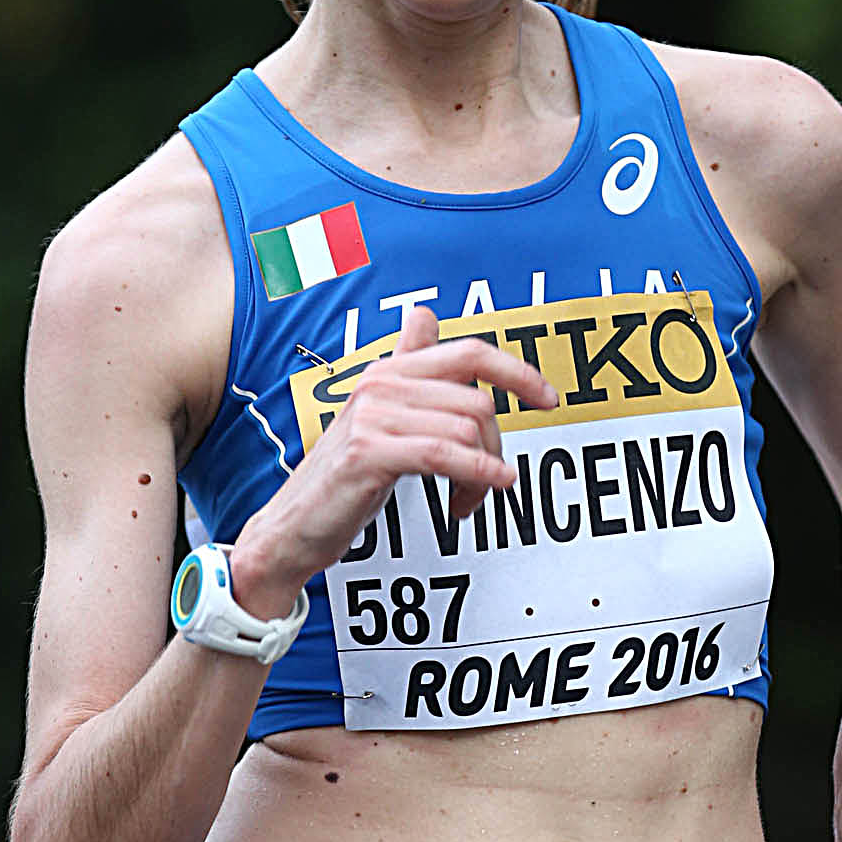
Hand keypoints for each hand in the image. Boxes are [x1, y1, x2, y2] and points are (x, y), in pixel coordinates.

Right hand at [230, 303, 556, 611]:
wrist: (293, 526)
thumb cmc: (344, 478)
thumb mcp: (379, 417)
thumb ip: (408, 368)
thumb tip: (424, 315)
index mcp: (390, 371)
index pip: (469, 353)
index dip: (517, 372)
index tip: (549, 399)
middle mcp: (381, 383)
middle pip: (477, 402)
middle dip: (496, 446)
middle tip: (488, 481)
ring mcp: (372, 415)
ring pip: (466, 431)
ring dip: (482, 475)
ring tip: (467, 501)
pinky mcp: (367, 451)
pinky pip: (444, 455)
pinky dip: (477, 474)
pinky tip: (489, 490)